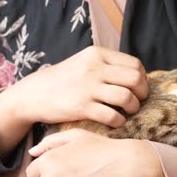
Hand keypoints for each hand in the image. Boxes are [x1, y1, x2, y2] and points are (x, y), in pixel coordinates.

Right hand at [0, 46, 147, 156]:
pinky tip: (115, 121)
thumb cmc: (63, 80)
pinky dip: (119, 121)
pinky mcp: (81, 107)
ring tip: (127, 112)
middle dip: (142, 93)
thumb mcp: (84, 62)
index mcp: (97, 54)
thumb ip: (107, 65)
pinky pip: (112, 116)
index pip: (135, 64)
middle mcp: (94, 68)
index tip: (138, 88)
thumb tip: (137, 76)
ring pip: (127, 98)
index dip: (142, 79)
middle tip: (137, 101)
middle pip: (135, 80)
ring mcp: (87, 88)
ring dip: (132, 108)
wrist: (33, 94)